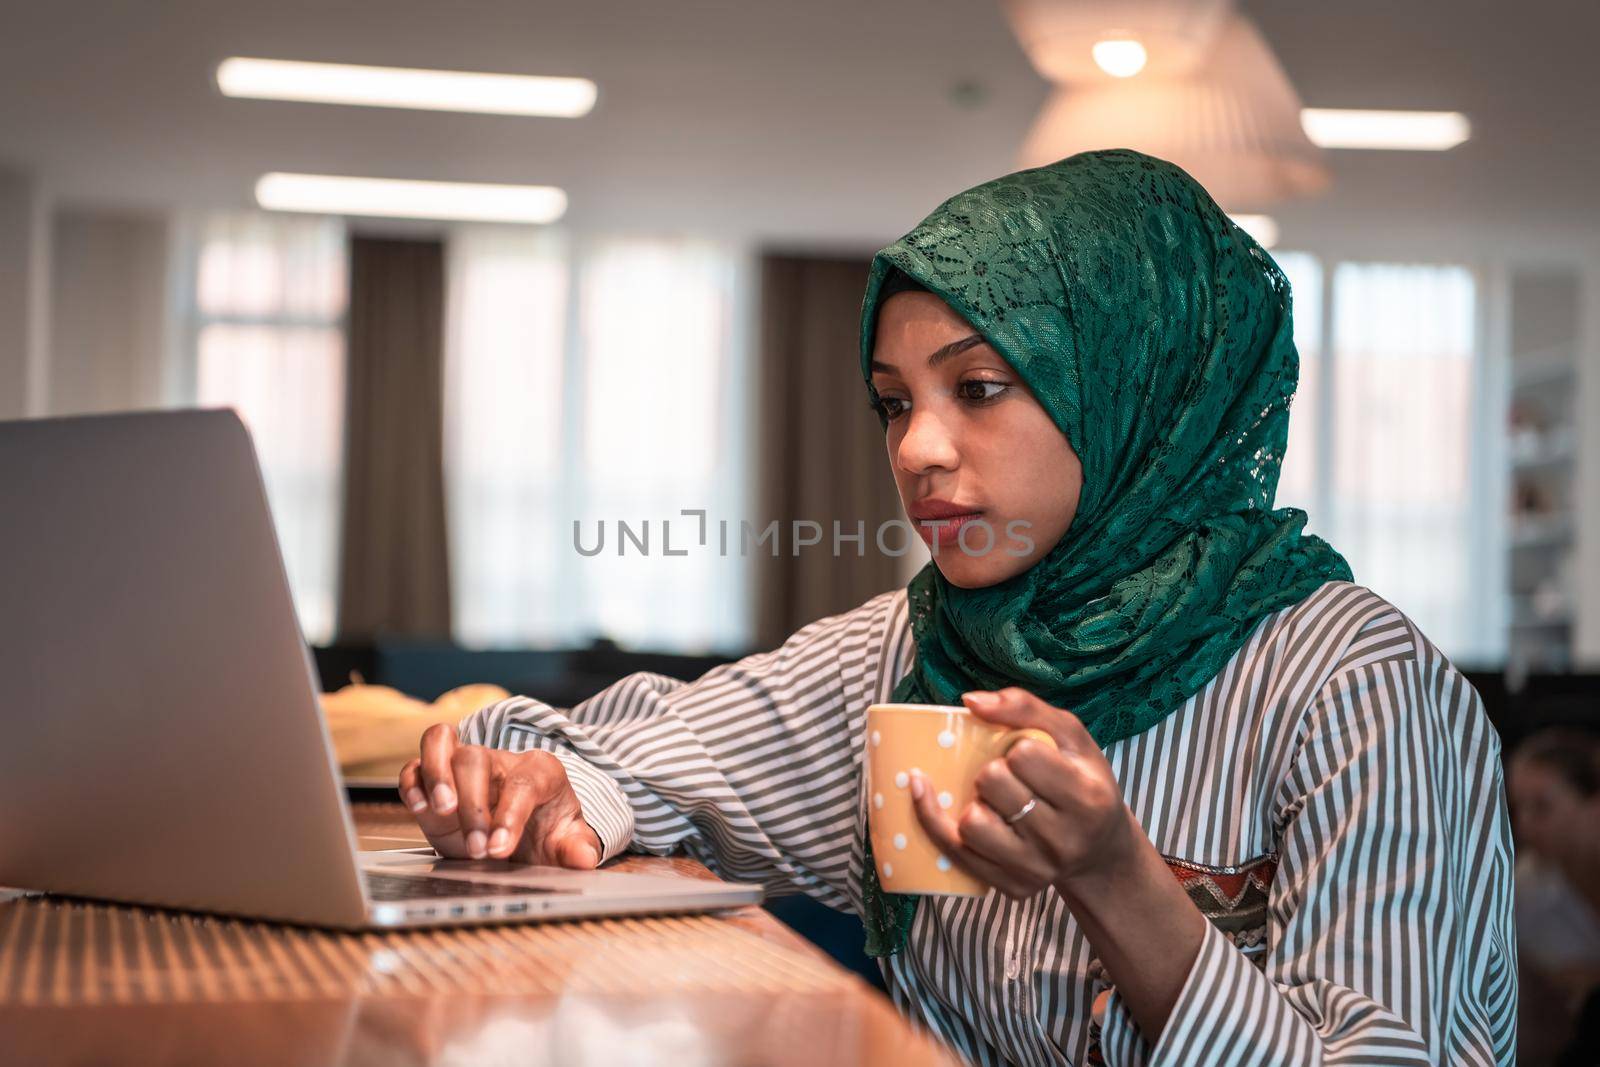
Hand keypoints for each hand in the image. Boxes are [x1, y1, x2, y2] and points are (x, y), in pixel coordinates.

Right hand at [398, 724, 601, 867]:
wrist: (525, 838)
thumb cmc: (545, 834)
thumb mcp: (566, 844)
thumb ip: (576, 848)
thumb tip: (583, 859)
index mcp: (539, 770)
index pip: (523, 782)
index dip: (510, 814)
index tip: (499, 848)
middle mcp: (499, 761)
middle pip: (476, 760)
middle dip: (473, 807)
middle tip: (477, 850)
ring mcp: (463, 766)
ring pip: (441, 742)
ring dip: (436, 774)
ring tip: (439, 811)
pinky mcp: (435, 781)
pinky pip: (415, 765)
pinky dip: (411, 782)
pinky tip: (419, 808)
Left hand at [909, 687, 1138, 898]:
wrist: (1099, 851)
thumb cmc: (1082, 781)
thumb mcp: (1070, 736)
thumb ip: (1024, 707)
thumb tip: (970, 702)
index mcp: (1087, 797)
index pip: (1023, 755)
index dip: (1016, 748)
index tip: (1026, 756)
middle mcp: (1064, 839)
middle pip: (992, 783)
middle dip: (992, 772)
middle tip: (1009, 778)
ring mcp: (1037, 869)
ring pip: (971, 823)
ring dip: (974, 802)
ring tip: (993, 801)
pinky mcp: (1013, 888)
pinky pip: (955, 852)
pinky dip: (935, 820)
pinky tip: (925, 796)